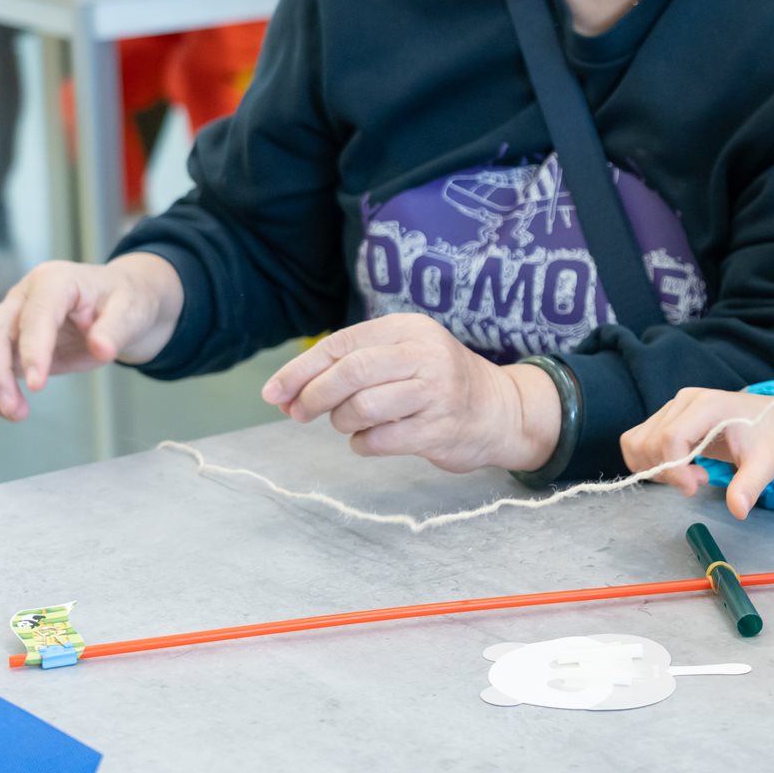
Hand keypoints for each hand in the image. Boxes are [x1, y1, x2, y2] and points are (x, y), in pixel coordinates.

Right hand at [0, 253, 183, 420]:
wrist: (122, 305)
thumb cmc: (126, 301)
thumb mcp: (132, 311)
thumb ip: (116, 330)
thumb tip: (100, 349)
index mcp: (54, 281)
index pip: (35, 316)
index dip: (33, 351)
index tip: (38, 386)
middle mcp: (24, 296)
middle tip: (14, 408)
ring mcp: (13, 317)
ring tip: (15, 414)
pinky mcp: (12, 342)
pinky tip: (9, 408)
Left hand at [259, 313, 558, 472]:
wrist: (500, 410)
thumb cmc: (438, 383)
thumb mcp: (404, 354)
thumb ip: (352, 365)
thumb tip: (285, 393)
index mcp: (410, 329)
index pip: (342, 343)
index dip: (300, 369)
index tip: (273, 393)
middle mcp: (425, 354)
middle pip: (350, 372)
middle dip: (313, 396)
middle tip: (299, 413)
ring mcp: (435, 392)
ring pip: (362, 407)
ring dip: (342, 422)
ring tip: (352, 424)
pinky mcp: (439, 429)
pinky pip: (379, 440)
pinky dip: (363, 444)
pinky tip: (371, 440)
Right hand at [620, 388, 773, 518]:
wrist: (770, 417)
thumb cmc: (767, 436)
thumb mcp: (766, 463)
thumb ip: (749, 485)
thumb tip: (738, 510)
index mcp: (708, 405)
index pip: (671, 437)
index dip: (675, 470)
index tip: (694, 488)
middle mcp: (684, 401)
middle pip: (649, 442)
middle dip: (668, 472)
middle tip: (699, 481)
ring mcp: (672, 407)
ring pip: (637, 442)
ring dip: (655, 468)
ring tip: (689, 474)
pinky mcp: (666, 417)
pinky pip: (637, 440)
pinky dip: (648, 462)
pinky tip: (678, 468)